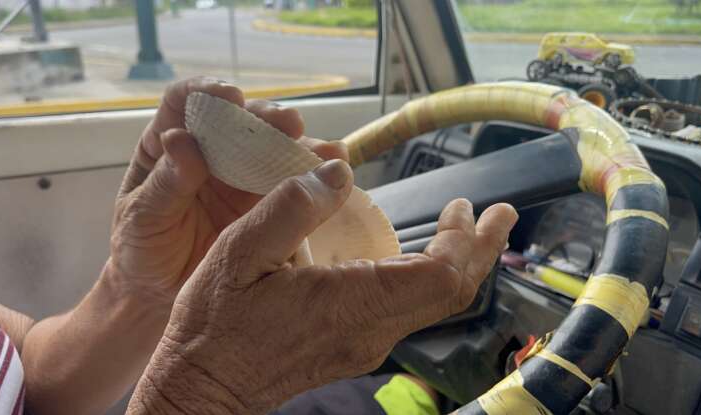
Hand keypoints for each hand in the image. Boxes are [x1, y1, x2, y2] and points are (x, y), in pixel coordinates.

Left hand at [107, 77, 346, 307]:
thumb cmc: (142, 251)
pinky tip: (335, 170)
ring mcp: (241, 177)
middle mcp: (210, 153)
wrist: (162, 297)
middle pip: (239, 121)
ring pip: (273, 148)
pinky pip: (293, 183)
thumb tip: (181, 141)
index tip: (229, 96)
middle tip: (288, 124)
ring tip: (328, 151)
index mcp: (168, 145)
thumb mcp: (142, 219)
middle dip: (266, 117)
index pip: (184, 103)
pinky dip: (315, 174)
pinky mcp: (267, 203)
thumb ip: (162, 185)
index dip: (207, 92)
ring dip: (300, 144)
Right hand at [128, 159, 517, 413]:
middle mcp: (370, 330)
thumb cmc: (216, 326)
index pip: (439, 276)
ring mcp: (365, 342)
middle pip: (450, 293)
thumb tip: (339, 173)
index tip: (474, 207)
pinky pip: (408, 310)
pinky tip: (415, 256)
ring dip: (456, 262)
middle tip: (497, 214)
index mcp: (351, 304)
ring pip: (433, 304)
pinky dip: (426, 277)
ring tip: (462, 226)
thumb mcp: (240, 252)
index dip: (467, 241)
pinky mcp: (353, 345)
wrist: (203, 388)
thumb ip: (291, 207)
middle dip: (480, 250)